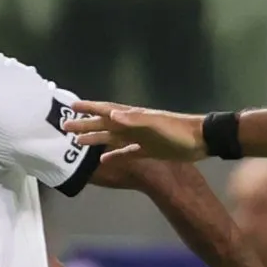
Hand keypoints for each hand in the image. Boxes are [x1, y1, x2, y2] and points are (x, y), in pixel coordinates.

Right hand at [62, 100, 205, 162]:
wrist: (201, 141)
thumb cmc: (179, 131)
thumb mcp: (156, 124)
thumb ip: (134, 119)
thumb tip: (110, 114)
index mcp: (134, 117)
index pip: (106, 110)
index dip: (89, 108)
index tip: (71, 106)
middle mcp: (134, 126)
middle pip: (105, 125)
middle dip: (86, 125)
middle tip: (65, 126)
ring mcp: (141, 139)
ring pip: (112, 138)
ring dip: (96, 139)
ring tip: (78, 142)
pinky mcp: (149, 151)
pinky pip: (127, 153)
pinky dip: (114, 155)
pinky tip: (103, 160)